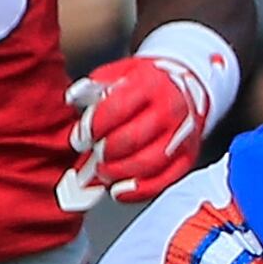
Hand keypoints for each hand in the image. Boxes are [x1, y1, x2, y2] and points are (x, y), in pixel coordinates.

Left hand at [61, 47, 217, 207]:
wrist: (188, 88)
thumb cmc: (149, 84)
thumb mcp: (122, 72)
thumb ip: (97, 85)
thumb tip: (74, 99)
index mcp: (151, 86)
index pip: (116, 109)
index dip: (93, 127)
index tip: (80, 137)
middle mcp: (170, 111)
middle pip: (131, 139)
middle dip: (104, 151)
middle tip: (92, 154)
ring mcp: (181, 137)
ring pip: (147, 164)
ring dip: (118, 172)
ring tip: (103, 172)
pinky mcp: (187, 158)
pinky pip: (163, 181)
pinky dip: (138, 191)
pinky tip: (119, 190)